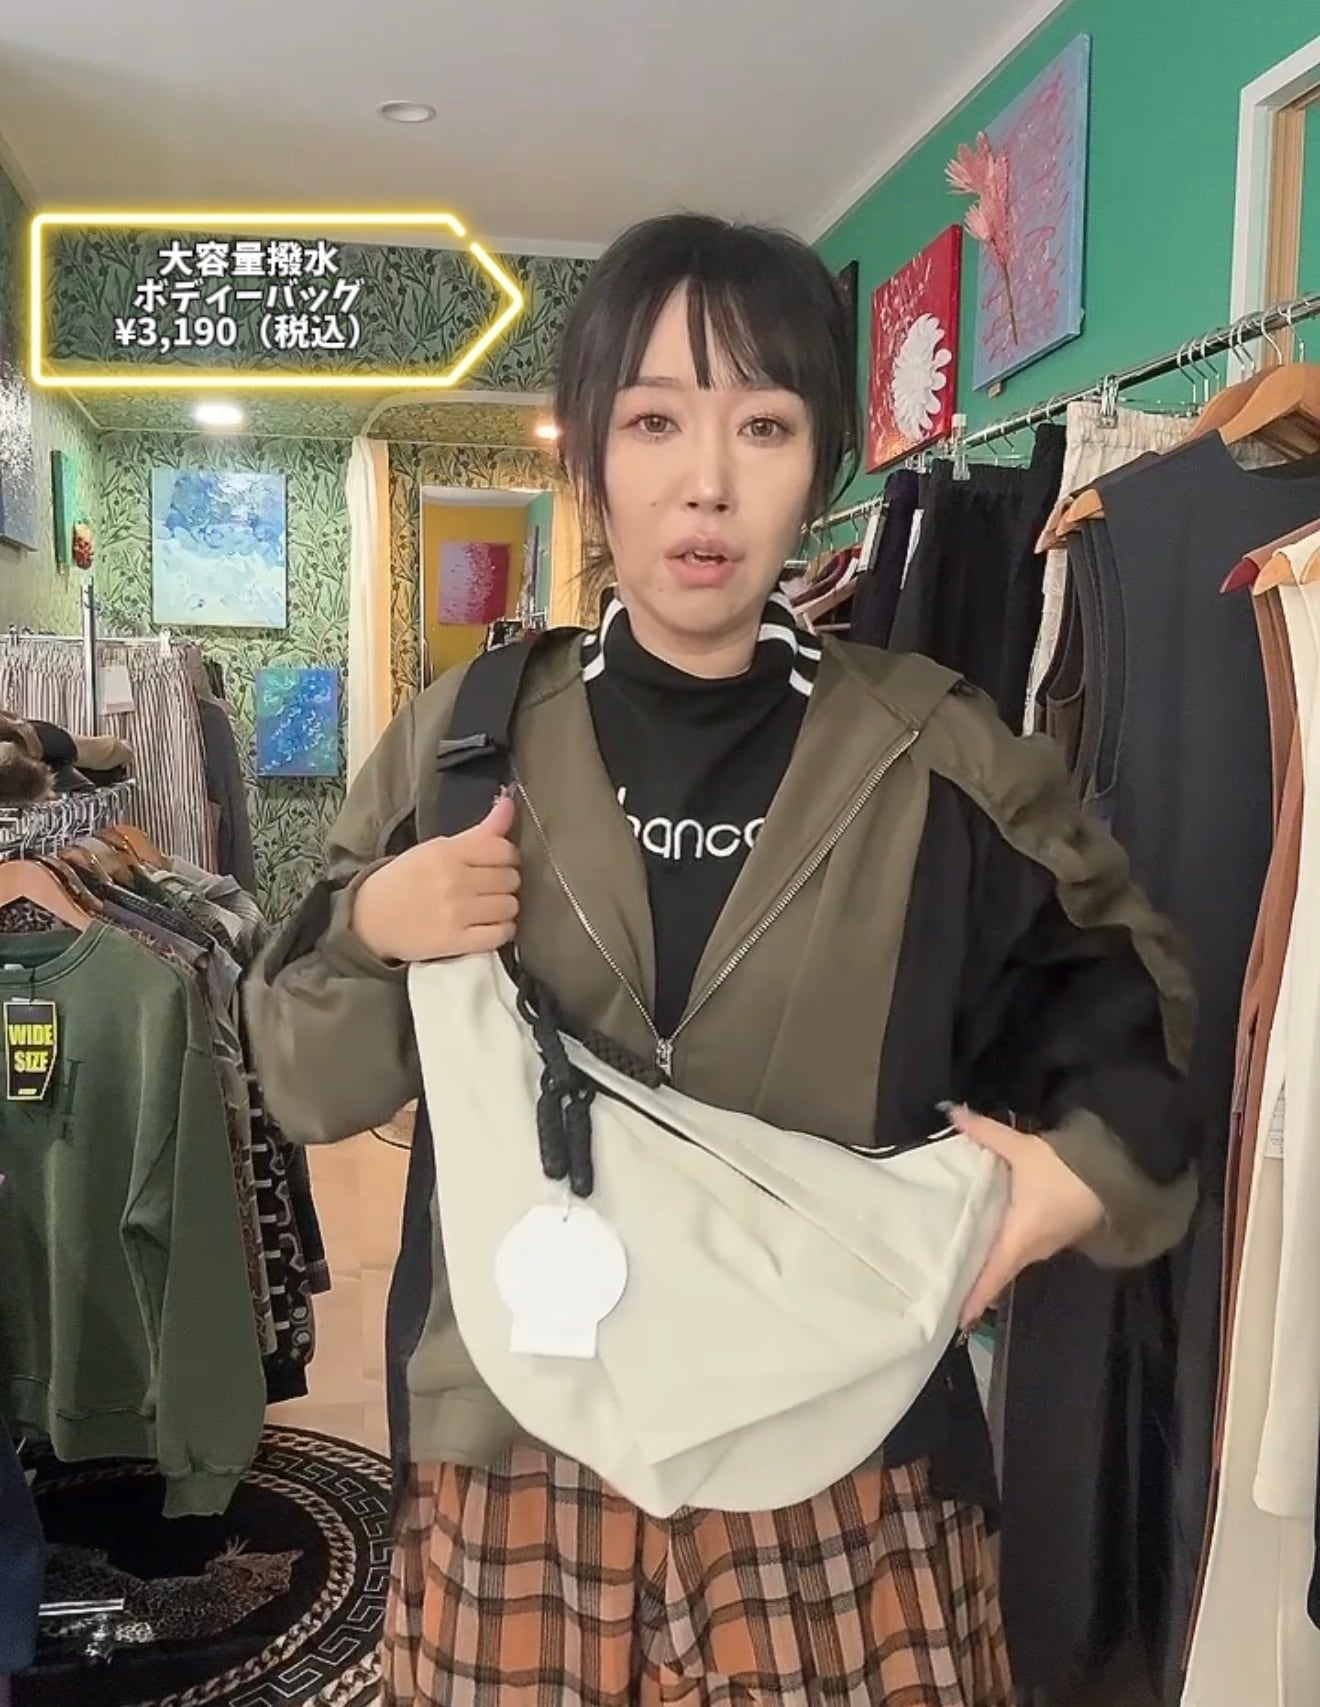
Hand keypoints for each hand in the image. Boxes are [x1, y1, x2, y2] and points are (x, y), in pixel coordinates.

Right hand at [351, 792, 519, 962]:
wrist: (369, 918)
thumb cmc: (405, 879)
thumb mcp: (436, 849)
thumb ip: (478, 831)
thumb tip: (509, 802)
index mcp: (447, 853)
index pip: (504, 850)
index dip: (507, 856)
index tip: (496, 863)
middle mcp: (454, 881)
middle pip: (510, 878)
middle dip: (505, 882)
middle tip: (490, 887)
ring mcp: (456, 913)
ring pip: (510, 906)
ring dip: (505, 907)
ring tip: (489, 907)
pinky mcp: (456, 942)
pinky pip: (501, 934)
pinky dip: (502, 930)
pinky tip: (490, 926)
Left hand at [949, 1104, 1104, 1331]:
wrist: (1119, 1172)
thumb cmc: (1066, 1169)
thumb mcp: (1022, 1148)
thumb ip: (984, 1133)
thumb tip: (950, 1113)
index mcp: (1019, 1239)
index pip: (990, 1277)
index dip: (971, 1299)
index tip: (951, 1320)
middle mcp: (1031, 1249)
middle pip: (996, 1273)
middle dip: (971, 1282)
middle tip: (941, 1286)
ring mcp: (1045, 1244)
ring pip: (1009, 1260)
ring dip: (986, 1264)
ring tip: (955, 1262)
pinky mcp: (1054, 1233)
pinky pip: (1020, 1247)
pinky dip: (1000, 1248)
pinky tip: (985, 1235)